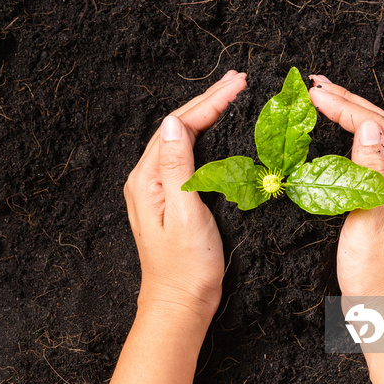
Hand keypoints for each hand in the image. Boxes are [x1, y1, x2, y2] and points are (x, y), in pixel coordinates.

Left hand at [124, 70, 247, 320]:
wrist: (180, 304)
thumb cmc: (185, 266)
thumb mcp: (184, 213)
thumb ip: (177, 166)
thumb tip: (171, 122)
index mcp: (146, 179)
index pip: (178, 127)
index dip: (209, 103)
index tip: (237, 85)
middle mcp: (147, 179)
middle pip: (178, 128)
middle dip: (208, 101)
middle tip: (237, 80)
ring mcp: (157, 189)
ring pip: (183, 140)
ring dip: (207, 115)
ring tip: (229, 95)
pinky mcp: (170, 199)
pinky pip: (187, 158)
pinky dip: (206, 138)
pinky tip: (218, 131)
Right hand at [309, 76, 383, 297]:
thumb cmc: (375, 274)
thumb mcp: (368, 222)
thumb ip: (369, 172)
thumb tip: (369, 127)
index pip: (377, 127)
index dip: (345, 106)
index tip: (314, 94)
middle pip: (380, 125)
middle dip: (347, 100)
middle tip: (315, 84)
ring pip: (377, 137)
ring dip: (350, 113)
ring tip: (324, 96)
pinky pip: (371, 154)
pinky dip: (352, 135)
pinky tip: (338, 130)